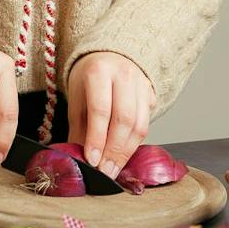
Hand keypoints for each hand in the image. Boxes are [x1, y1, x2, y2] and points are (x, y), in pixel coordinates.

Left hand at [67, 52, 154, 178]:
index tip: (92, 160)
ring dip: (127, 152)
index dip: (97, 138)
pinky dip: (135, 143)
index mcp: (99, 71)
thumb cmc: (90, 79)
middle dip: (114, 150)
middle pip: (124, 119)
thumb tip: (78, 160)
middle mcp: (124, 75)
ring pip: (140, 124)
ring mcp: (141, 83)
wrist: (110, 56)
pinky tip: (124, 154)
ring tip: (114, 168)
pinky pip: (147, 123)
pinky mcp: (151, 94)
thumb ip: (79, 128)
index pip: (101, 109)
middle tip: (105, 171)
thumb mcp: (77, 99)